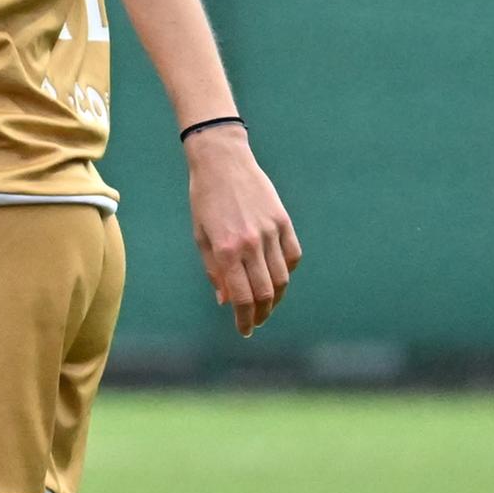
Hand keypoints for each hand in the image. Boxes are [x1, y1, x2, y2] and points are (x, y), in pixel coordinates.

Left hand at [183, 125, 300, 335]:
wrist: (223, 162)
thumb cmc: (205, 200)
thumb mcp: (201, 237)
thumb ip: (214, 271)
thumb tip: (226, 301)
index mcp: (226, 250)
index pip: (241, 297)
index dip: (244, 319)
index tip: (244, 330)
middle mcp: (251, 244)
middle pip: (265, 292)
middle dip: (261, 314)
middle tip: (255, 322)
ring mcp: (271, 232)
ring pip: (282, 278)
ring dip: (276, 298)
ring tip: (266, 306)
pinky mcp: (284, 222)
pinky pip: (292, 256)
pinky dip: (287, 272)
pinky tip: (278, 279)